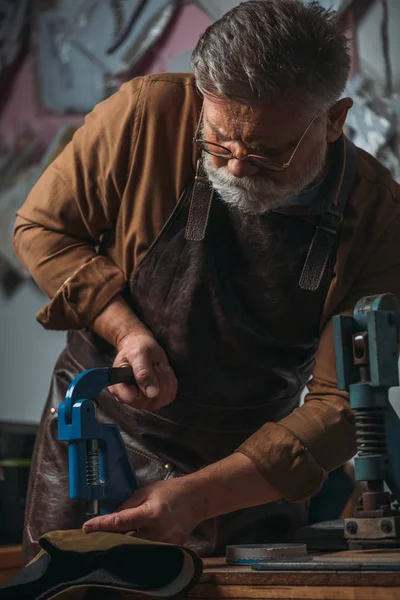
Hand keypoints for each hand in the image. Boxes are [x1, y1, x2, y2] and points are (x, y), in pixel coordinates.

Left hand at [82, 478, 201, 544]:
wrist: (196, 499)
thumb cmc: (171, 492)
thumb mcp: (146, 491)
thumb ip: (128, 504)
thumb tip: (111, 516)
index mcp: (151, 513)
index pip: (120, 522)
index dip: (101, 525)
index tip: (87, 527)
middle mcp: (158, 531)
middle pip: (125, 541)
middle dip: (109, 539)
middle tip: (95, 537)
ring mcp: (165, 543)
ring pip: (136, 549)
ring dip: (122, 545)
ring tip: (112, 539)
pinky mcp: (170, 549)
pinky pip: (148, 551)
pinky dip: (138, 547)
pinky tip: (131, 542)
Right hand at [110, 331, 177, 409]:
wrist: (140, 344)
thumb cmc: (136, 347)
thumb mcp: (139, 354)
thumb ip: (144, 373)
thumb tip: (152, 393)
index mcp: (118, 387)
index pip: (135, 399)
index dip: (147, 388)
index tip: (150, 370)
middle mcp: (129, 398)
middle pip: (151, 402)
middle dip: (158, 380)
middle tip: (153, 365)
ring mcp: (143, 400)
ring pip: (163, 399)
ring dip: (165, 379)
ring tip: (156, 367)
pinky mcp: (155, 398)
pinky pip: (170, 395)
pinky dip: (170, 381)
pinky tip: (161, 372)